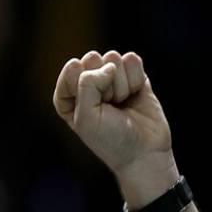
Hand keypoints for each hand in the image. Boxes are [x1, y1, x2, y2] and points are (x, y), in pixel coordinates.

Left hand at [53, 50, 178, 205]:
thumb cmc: (110, 139)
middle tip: (110, 106)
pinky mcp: (133, 76)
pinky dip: (136, 78)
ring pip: (114, 58)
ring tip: (122, 104)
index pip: (72, 68)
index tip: (94, 106)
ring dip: (121, 84)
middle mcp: (88, 83)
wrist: (144, 153)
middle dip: (105, 83)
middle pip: (93, 59)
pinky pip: (132, 60)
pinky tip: (135, 95)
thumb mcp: (86, 117)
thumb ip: (87, 84)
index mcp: (68, 94)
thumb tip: (109, 65)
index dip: (85, 85)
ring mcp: (111, 78)